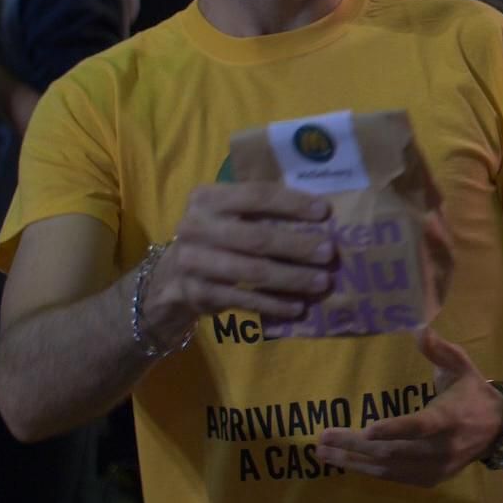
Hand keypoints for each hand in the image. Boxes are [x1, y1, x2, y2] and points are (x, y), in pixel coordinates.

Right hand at [142, 184, 336, 346]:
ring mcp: (194, 261)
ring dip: (292, 278)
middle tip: (329, 252)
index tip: (325, 212)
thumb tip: (321, 213)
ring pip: (253, 271)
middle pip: (257, 237)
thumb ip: (262, 208)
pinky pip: (244, 299)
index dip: (292, 203)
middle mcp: (196, 227)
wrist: (173, 275)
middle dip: (297, 245)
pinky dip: (274, 304)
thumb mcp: (229, 213)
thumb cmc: (217, 236)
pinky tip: (298, 307)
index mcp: (207, 198)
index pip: (256, 195)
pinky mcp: (198, 292)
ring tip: (322, 282)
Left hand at [316, 325, 502, 486]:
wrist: (499, 428)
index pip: (421, 426)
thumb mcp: (461, 365)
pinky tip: (347, 462)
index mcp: (450, 417)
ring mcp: (437, 467)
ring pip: (389, 469)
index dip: (395, 429)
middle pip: (394, 451)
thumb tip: (419, 327)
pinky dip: (369, 470)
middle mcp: (443, 447)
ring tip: (323, 453)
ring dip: (353, 462)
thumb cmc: (472, 392)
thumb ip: (440, 350)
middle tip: (323, 439)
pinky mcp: (431, 479)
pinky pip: (395, 478)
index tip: (367, 429)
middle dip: (355, 446)